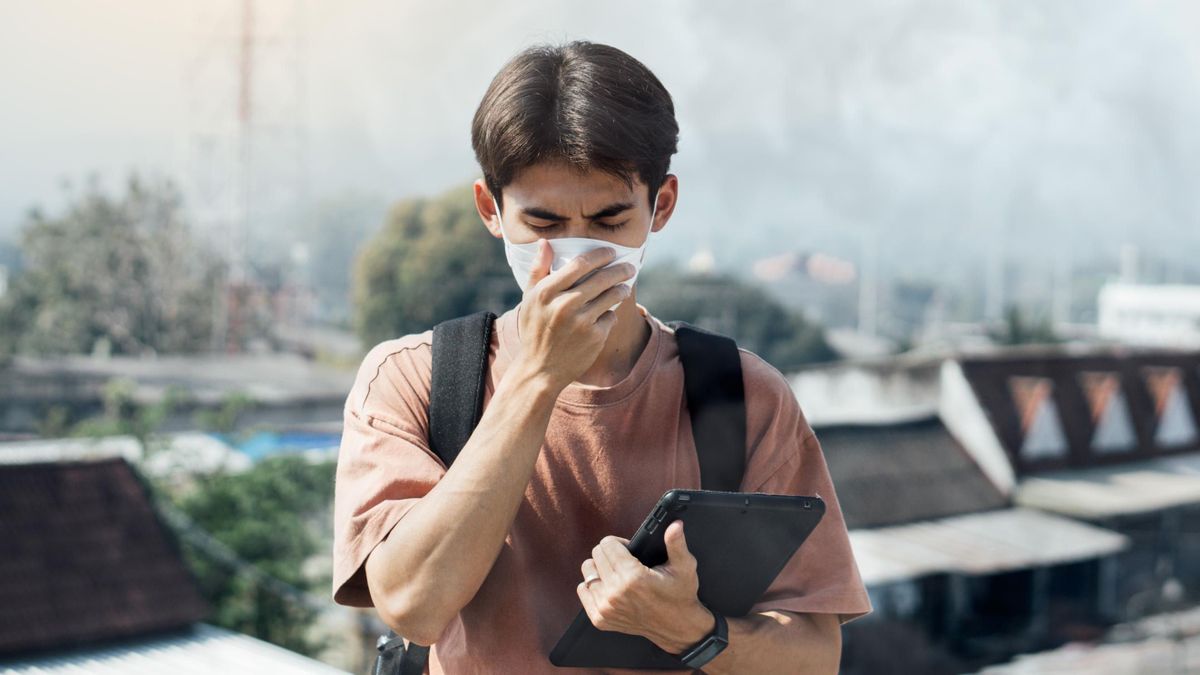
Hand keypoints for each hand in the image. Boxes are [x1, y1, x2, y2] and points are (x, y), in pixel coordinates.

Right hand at [512, 240, 635, 390]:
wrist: (540, 369)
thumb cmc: (534, 330)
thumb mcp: (529, 299)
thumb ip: (538, 270)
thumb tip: (545, 242)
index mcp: (546, 292)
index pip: (579, 264)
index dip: (600, 255)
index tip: (611, 252)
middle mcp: (564, 305)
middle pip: (601, 278)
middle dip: (620, 269)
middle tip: (629, 267)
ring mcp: (581, 322)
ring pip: (612, 296)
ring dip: (622, 289)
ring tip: (624, 287)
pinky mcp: (594, 337)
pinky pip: (611, 317)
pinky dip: (610, 314)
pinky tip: (605, 315)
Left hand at [576, 521, 715, 653]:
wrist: (676, 627)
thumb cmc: (680, 595)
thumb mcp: (684, 566)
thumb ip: (676, 543)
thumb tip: (675, 525)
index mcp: (633, 577)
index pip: (607, 544)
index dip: (619, 543)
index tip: (629, 549)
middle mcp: (615, 593)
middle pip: (596, 555)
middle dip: (609, 553)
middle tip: (624, 561)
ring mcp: (606, 608)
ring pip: (587, 571)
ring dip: (600, 568)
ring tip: (616, 573)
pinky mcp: (600, 618)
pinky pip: (582, 590)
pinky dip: (592, 585)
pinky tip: (608, 586)